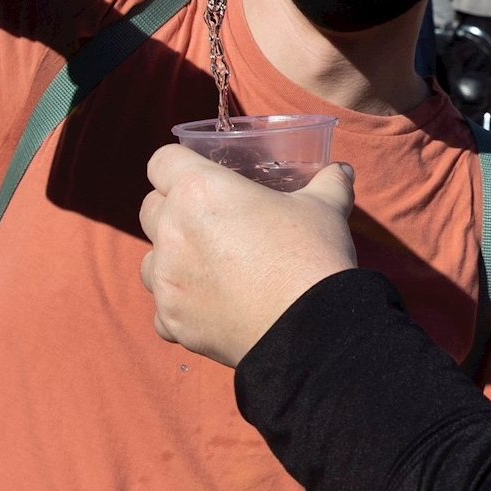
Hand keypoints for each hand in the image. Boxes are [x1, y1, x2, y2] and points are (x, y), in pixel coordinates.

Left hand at [139, 147, 359, 368]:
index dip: (178, 164)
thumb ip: (328, 183)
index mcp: (200, 191)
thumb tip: (341, 170)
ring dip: (170, 259)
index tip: (198, 174)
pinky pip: (163, 308)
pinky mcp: (172, 320)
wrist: (310, 329)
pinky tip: (210, 306)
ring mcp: (167, 280)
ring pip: (149, 259)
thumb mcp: (326, 209)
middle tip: (210, 220)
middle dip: (172, 210)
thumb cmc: (312, 256)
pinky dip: (181, 305)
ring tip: (207, 267)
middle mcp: (172, 231)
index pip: (162, 161)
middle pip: (149, 208)